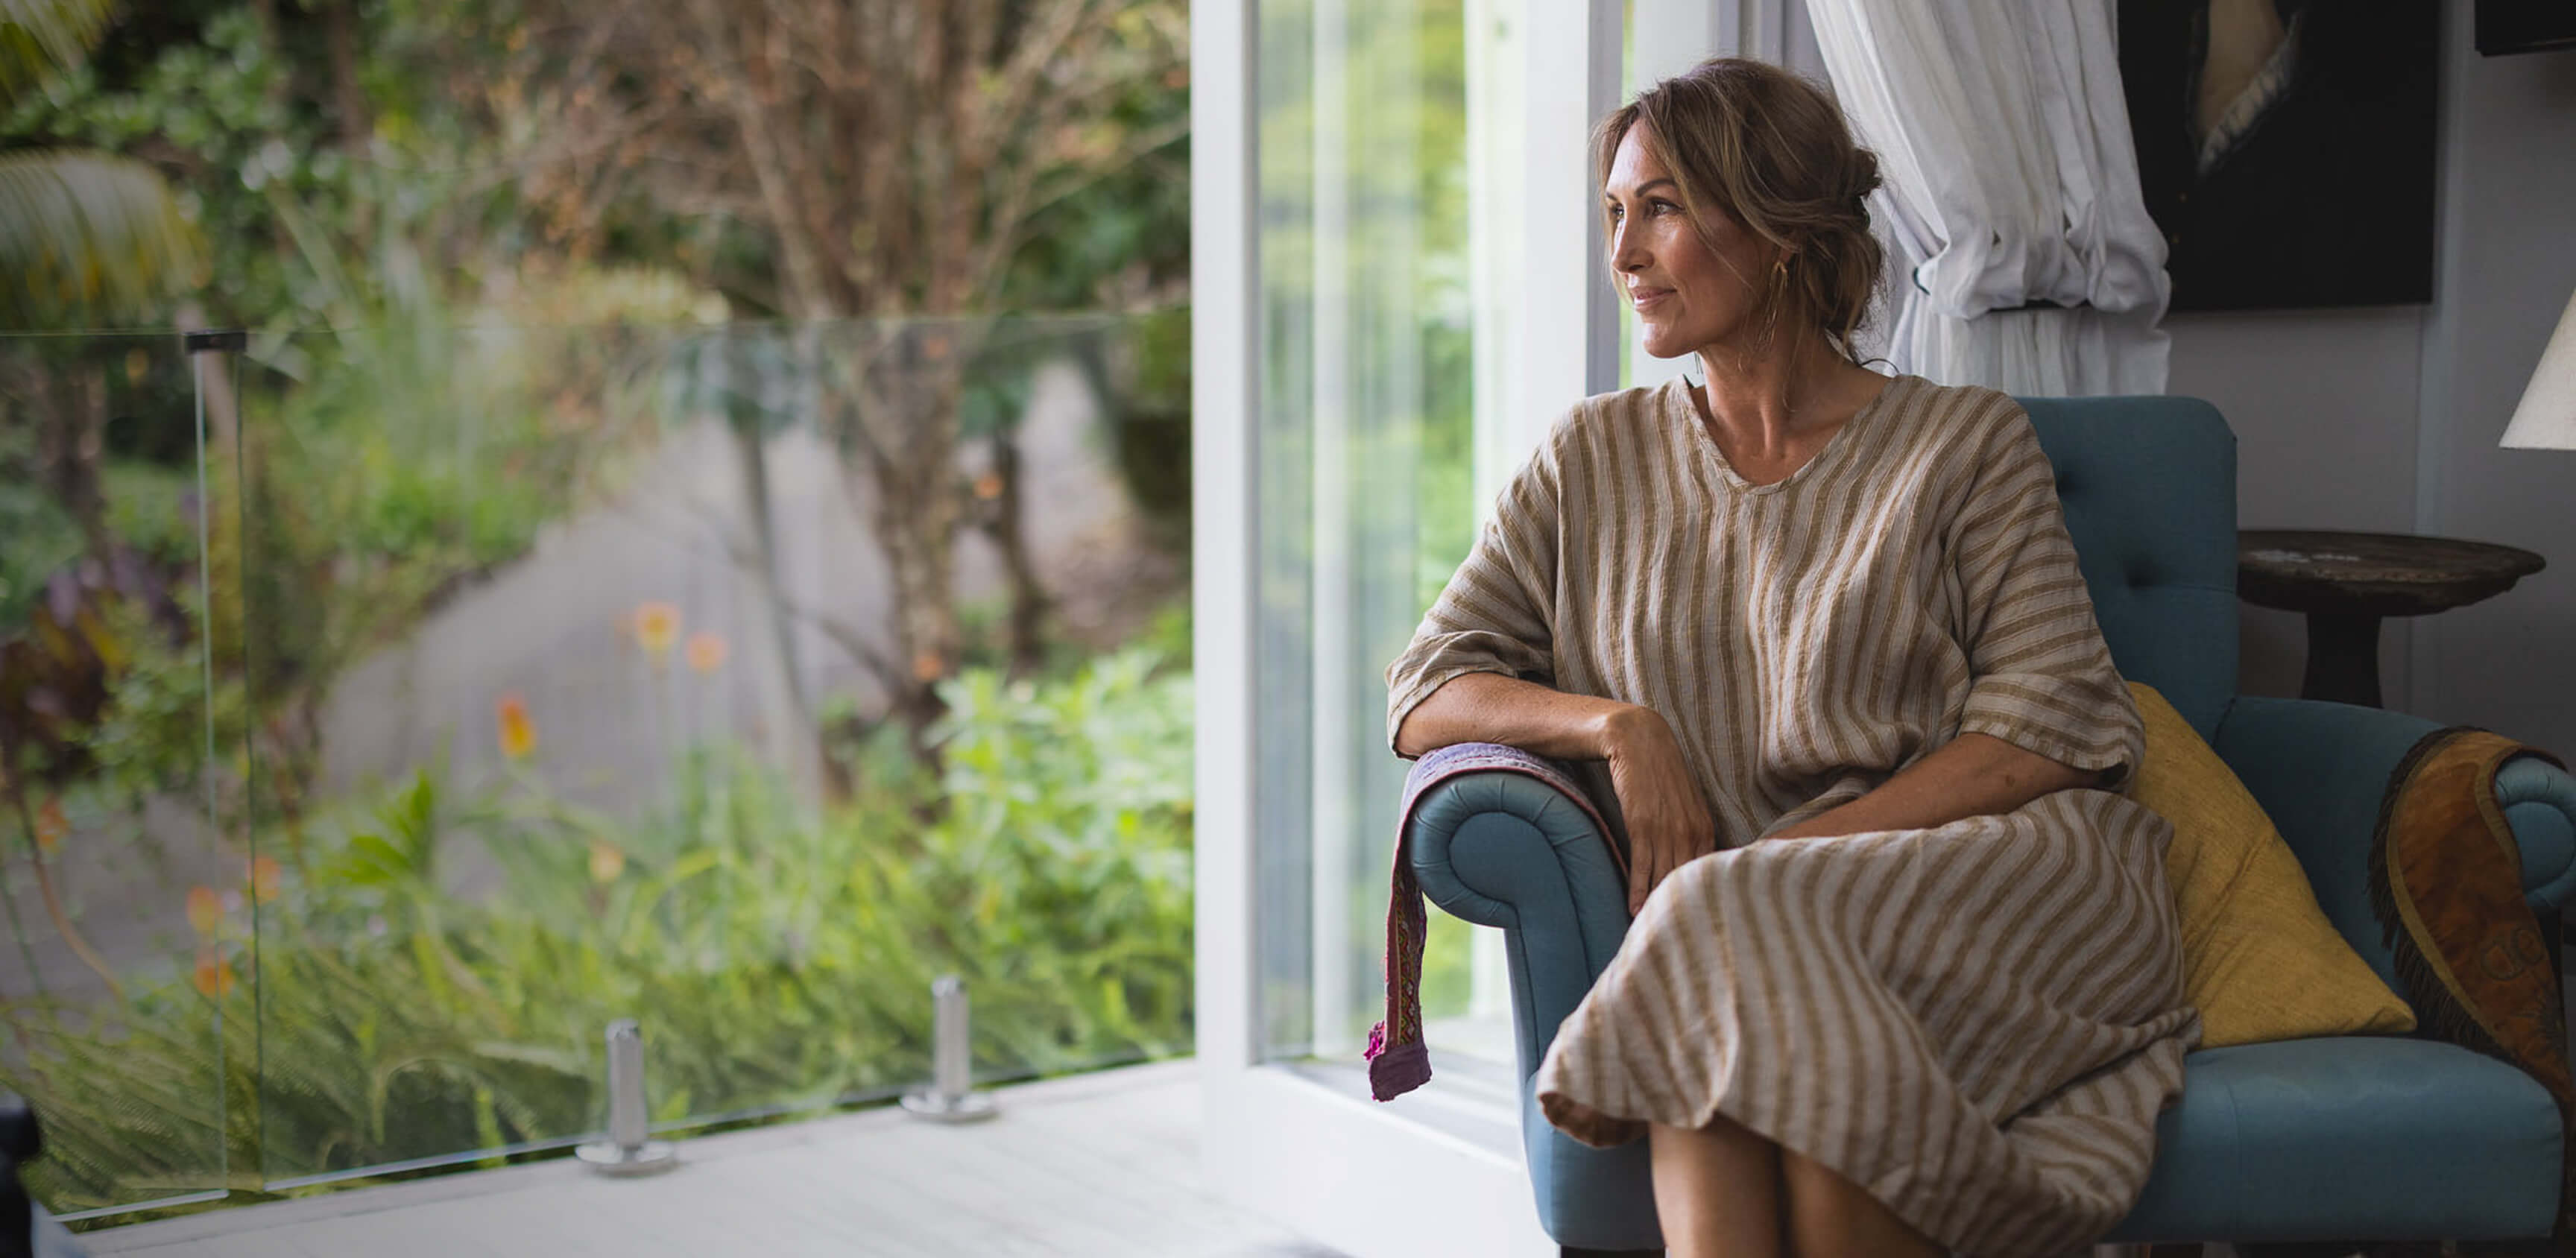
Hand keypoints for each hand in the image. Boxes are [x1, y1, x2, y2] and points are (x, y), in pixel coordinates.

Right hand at [1602, 706, 1717, 915]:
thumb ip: (1690, 830)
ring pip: (1665, 876)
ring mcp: (1666, 829)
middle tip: (1677, 936)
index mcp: (1704, 827)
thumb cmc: (1659, 771)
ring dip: (1657, 905)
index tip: (1695, 922)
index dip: (1699, 898)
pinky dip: (1638, 889)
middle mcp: (1690, 831)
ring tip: (1650, 929)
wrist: (1637, 739)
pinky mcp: (1642, 824)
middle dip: (1681, 907)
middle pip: (1687, 880)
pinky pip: (1642, 865)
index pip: (1705, 873)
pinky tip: (1634, 909)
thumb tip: (1690, 859)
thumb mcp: (1684, 801)